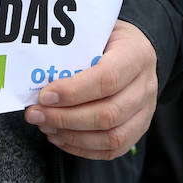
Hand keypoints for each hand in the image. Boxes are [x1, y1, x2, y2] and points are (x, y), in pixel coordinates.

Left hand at [23, 20, 157, 159]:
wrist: (135, 50)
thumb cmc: (109, 39)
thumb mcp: (95, 32)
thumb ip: (74, 51)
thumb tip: (38, 75)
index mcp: (136, 55)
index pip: (107, 78)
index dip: (73, 91)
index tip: (44, 95)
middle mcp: (146, 85)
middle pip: (108, 113)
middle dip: (65, 118)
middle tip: (36, 114)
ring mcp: (146, 111)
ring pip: (111, 137)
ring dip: (71, 136)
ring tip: (45, 126)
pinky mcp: (139, 129)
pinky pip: (112, 149)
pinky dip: (81, 148)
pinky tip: (60, 137)